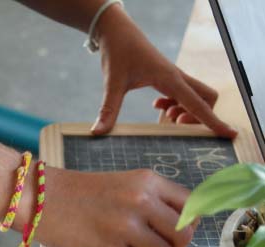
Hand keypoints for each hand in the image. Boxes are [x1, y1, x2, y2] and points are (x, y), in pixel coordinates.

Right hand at [33, 167, 195, 246]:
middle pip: (185, 234)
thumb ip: (152, 207)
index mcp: (147, 180)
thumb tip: (177, 246)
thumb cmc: (82, 194)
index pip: (191, 205)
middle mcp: (141, 200)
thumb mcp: (123, 186)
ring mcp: (126, 225)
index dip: (190, 224)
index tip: (178, 232)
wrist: (43, 198)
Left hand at [91, 4, 236, 138]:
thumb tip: (97, 132)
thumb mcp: (113, 83)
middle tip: (176, 124)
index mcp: (170, 79)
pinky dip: (176, 104)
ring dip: (187, 110)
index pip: (199, 104)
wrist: (115, 30)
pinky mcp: (166, 76)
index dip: (213, 122)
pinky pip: (182, 92)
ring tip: (165, 117)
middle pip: (206, 98)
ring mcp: (173, 76)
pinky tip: (157, 106)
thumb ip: (108, 109)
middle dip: (200, 116)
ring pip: (195, 95)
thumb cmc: (117, 52)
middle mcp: (176, 77)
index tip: (229, 135)